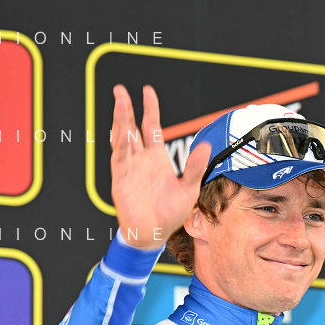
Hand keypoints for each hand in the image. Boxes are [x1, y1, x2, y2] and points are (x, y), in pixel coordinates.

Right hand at [109, 84, 211, 248]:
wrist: (154, 234)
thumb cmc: (169, 214)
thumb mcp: (189, 188)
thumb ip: (195, 166)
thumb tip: (206, 145)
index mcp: (156, 158)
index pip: (150, 126)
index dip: (149, 108)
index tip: (147, 91)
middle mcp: (140, 160)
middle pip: (131, 127)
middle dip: (125, 108)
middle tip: (119, 90)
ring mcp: (129, 168)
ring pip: (122, 138)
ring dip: (119, 120)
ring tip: (118, 102)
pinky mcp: (121, 180)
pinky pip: (119, 159)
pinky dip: (120, 145)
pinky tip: (121, 131)